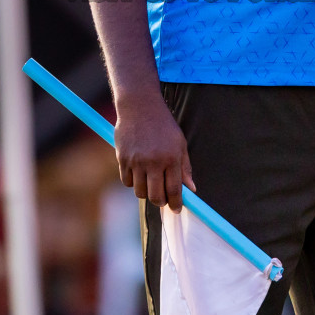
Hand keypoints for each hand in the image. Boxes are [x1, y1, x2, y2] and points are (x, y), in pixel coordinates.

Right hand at [114, 92, 194, 211]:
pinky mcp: (122, 158)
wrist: (140, 106)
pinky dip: (132, 182)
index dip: (176, 203)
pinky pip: (127, 181)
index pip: (174, 190)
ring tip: (149, 183)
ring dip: (145, 192)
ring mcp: (136, 161)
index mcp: (171, 158)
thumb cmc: (163, 125)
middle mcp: (154, 161)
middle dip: (160, 202)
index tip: (177, 209)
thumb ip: (185, 167)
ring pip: (140, 192)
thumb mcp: (180, 143)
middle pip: (155, 196)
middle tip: (162, 199)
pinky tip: (138, 173)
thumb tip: (191, 189)